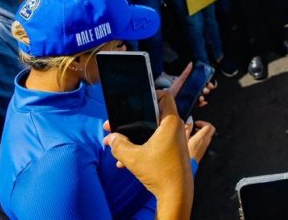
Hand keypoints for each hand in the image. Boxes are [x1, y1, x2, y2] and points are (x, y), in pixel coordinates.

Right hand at [104, 92, 192, 218]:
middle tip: (116, 125)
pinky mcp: (172, 151)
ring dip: (135, 136)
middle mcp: (175, 128)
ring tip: (117, 144)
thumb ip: (119, 145)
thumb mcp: (133, 158)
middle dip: (134, 120)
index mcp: (171, 123)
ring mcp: (175, 140)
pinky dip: (142, 147)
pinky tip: (124, 160)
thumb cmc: (160, 173)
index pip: (165, 97)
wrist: (175, 194)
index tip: (136, 100)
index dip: (151, 94)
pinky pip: (155, 143)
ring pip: (152, 131)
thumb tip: (111, 138)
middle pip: (154, 114)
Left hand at [168, 63, 213, 109]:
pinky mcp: (190, 104)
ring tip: (200, 97)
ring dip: (203, 97)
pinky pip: (198, 104)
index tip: (210, 84)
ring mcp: (192, 98)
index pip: (204, 83)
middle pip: (204, 90)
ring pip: (202, 97)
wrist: (166, 99)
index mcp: (193, 84)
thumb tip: (191, 64)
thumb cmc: (173, 89)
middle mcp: (194, 91)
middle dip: (207, 90)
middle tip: (205, 90)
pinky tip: (202, 102)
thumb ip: (186, 72)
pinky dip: (201, 103)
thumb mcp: (180, 80)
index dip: (208, 84)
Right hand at [186, 120, 215, 162]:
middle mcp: (205, 141)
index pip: (208, 126)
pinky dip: (202, 136)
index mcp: (200, 138)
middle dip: (205, 125)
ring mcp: (205, 146)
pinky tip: (193, 139)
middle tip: (196, 125)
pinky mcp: (203, 150)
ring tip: (193, 132)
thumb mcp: (182, 139)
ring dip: (203, 131)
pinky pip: (206, 140)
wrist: (187, 167)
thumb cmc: (183, 154)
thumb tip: (190, 120)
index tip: (195, 123)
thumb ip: (187, 128)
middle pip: (211, 129)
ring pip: (209, 134)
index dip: (202, 122)